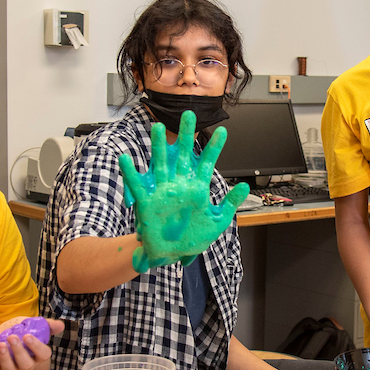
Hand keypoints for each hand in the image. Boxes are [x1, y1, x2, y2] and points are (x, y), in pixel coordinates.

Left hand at [0, 317, 63, 369]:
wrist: (4, 337)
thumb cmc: (22, 331)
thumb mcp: (34, 326)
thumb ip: (47, 326)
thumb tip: (61, 325)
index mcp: (38, 355)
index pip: (42, 354)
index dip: (36, 346)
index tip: (28, 336)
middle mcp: (26, 365)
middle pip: (25, 364)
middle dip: (19, 351)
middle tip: (12, 337)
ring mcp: (12, 369)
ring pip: (9, 369)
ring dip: (5, 358)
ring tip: (1, 344)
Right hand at [118, 110, 248, 271]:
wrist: (169, 254)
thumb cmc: (192, 239)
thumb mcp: (216, 222)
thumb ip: (229, 204)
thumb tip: (243, 186)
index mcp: (197, 189)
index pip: (207, 163)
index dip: (214, 148)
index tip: (222, 131)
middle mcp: (179, 186)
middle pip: (182, 155)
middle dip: (185, 136)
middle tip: (188, 115)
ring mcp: (162, 192)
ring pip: (160, 164)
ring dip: (157, 146)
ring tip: (156, 128)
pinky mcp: (147, 202)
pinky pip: (137, 186)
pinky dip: (130, 173)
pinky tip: (125, 158)